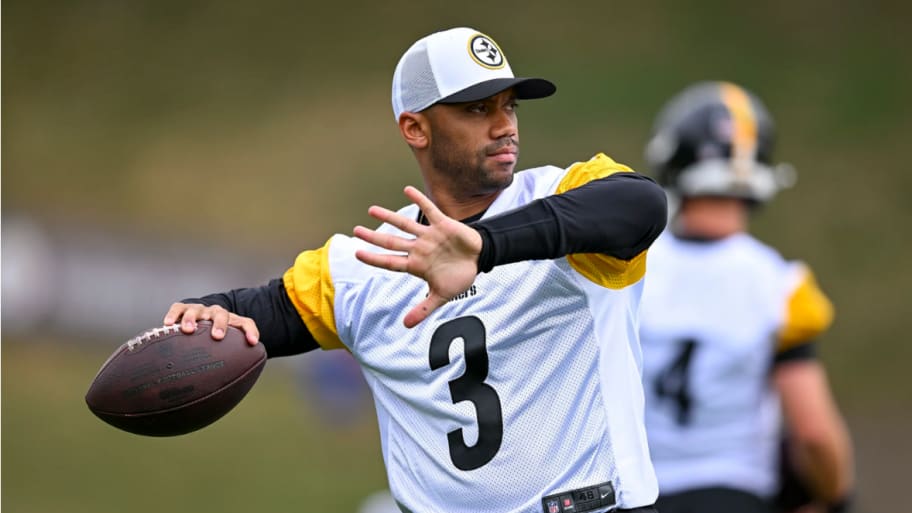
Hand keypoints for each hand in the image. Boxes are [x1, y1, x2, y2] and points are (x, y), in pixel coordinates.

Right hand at [163, 302, 259, 345]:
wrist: (202, 317)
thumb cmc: (218, 333)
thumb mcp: (230, 340)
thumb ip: (240, 351)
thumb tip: (246, 365)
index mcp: (231, 320)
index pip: (244, 323)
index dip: (250, 331)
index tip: (252, 342)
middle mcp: (215, 313)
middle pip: (221, 314)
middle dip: (219, 324)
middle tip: (217, 337)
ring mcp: (199, 310)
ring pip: (196, 310)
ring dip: (192, 318)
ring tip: (188, 330)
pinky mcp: (183, 309)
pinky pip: (178, 308)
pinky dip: (173, 315)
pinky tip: (168, 324)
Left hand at [353, 186, 482, 327]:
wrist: (479, 260)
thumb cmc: (459, 276)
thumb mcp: (441, 296)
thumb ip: (423, 309)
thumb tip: (406, 325)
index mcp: (416, 265)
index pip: (390, 261)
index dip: (374, 258)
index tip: (357, 253)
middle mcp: (418, 248)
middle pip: (391, 241)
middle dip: (373, 237)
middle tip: (356, 230)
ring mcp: (429, 236)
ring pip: (404, 224)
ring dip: (388, 217)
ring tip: (372, 209)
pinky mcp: (442, 224)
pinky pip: (429, 210)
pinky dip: (419, 200)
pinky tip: (407, 190)